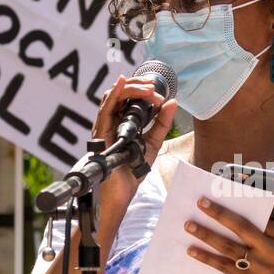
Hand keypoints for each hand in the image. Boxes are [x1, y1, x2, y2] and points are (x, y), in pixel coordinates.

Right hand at [92, 73, 178, 196]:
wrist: (123, 191)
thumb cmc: (133, 169)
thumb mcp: (153, 142)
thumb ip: (162, 123)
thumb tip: (172, 102)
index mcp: (121, 122)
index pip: (128, 98)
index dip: (142, 89)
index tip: (158, 88)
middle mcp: (112, 121)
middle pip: (121, 94)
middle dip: (138, 85)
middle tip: (154, 85)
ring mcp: (105, 126)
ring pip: (114, 97)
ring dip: (132, 88)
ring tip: (149, 88)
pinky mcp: (101, 132)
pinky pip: (105, 108)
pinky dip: (114, 94)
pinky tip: (123, 83)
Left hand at [184, 194, 273, 273]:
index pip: (263, 218)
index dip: (246, 205)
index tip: (225, 193)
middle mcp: (269, 250)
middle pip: (242, 228)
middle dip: (220, 214)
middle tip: (201, 202)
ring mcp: (256, 265)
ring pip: (228, 247)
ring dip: (207, 235)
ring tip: (189, 225)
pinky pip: (223, 266)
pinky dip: (206, 258)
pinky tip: (191, 250)